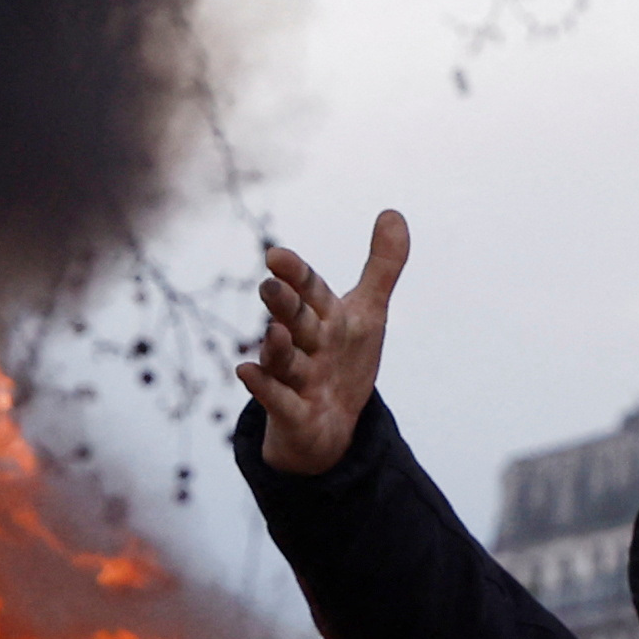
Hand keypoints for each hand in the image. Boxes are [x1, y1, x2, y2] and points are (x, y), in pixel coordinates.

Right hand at [237, 210, 412, 476]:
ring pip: (285, 362)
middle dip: (285, 305)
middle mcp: (306, 345)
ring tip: (273, 332)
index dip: (297, 275)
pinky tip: (245, 372)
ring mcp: (297, 380)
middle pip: (296, 321)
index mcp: (324, 319)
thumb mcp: (367, 315)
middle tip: (270, 285)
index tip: (277, 256)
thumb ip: (381, 267)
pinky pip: (279, 402)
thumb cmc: (342, 362)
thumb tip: (393, 212)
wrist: (328, 427)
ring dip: (277, 349)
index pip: (311, 291)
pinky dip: (265, 389)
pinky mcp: (294, 415)